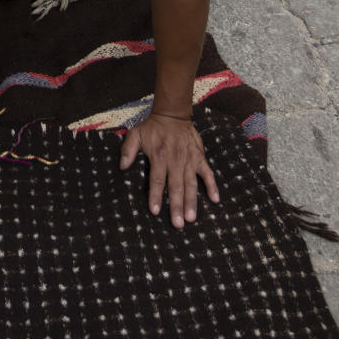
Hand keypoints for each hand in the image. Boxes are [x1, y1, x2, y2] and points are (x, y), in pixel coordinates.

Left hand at [120, 112, 218, 228]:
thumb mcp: (136, 134)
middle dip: (176, 206)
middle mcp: (175, 160)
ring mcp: (190, 160)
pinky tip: (215, 200)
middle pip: (176, 186)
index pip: (157, 180)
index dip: (155, 196)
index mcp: (159, 156)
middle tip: (178, 224)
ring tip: (192, 218)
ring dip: (192, 201)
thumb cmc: (153, 127)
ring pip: (191, 184)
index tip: (155, 211)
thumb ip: (128, 150)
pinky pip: (208, 173)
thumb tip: (122, 167)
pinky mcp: (200, 157)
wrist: (173, 114)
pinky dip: (212, 186)